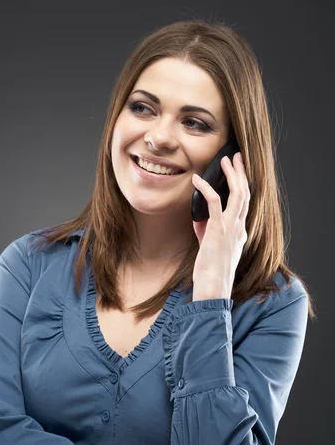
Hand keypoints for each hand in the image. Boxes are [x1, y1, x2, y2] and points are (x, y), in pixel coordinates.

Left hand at [191, 152, 249, 298]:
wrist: (214, 287)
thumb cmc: (211, 272)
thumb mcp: (211, 248)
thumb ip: (207, 231)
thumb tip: (199, 218)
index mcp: (240, 232)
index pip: (245, 204)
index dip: (242, 185)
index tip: (237, 171)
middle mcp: (240, 228)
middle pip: (246, 193)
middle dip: (241, 173)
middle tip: (236, 157)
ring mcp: (231, 228)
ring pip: (238, 193)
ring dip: (231, 174)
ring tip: (225, 160)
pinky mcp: (218, 230)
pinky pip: (214, 202)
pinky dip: (206, 188)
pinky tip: (197, 180)